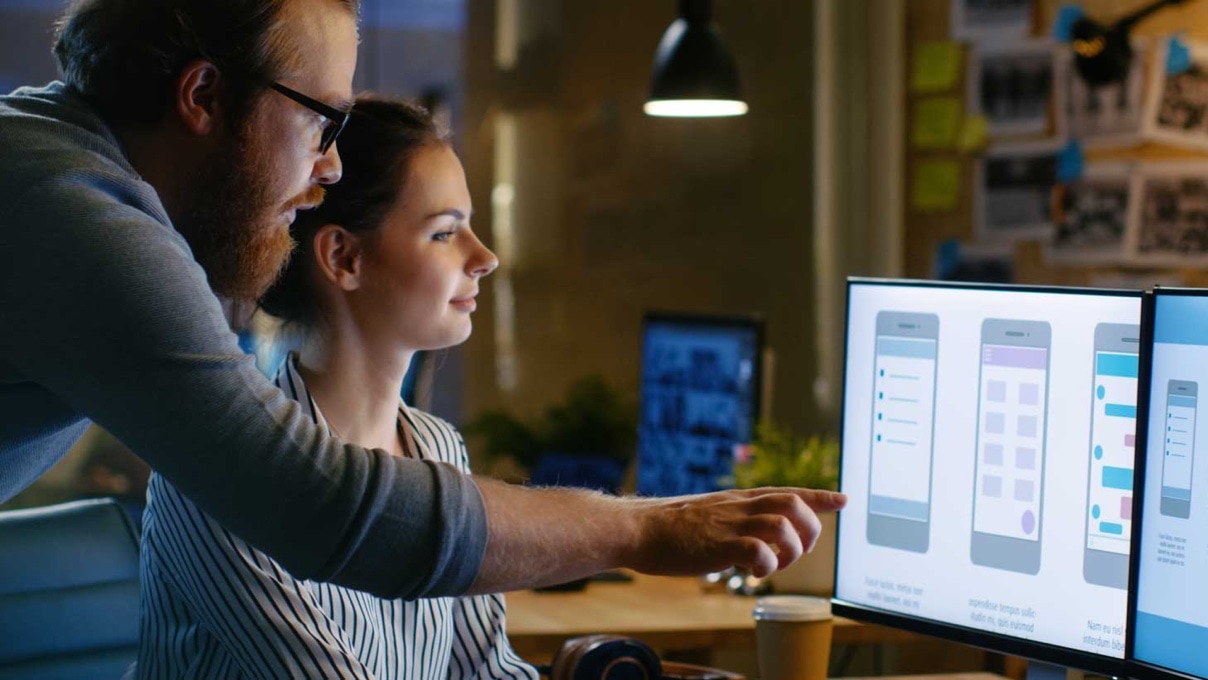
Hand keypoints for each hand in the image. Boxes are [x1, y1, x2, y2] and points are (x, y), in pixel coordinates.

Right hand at [627, 487, 846, 578]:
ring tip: (776, 565)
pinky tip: (753, 574)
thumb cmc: (669, 527)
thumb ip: (733, 520)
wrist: (638, 529)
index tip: (843, 500)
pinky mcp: (719, 545)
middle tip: (800, 550)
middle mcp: (739, 508)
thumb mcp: (709, 514)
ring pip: (782, 526)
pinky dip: (766, 566)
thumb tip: (751, 537)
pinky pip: (758, 552)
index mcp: (738, 500)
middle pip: (793, 504)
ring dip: (790, 550)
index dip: (819, 496)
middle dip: (810, 528)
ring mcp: (730, 525)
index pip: (788, 491)